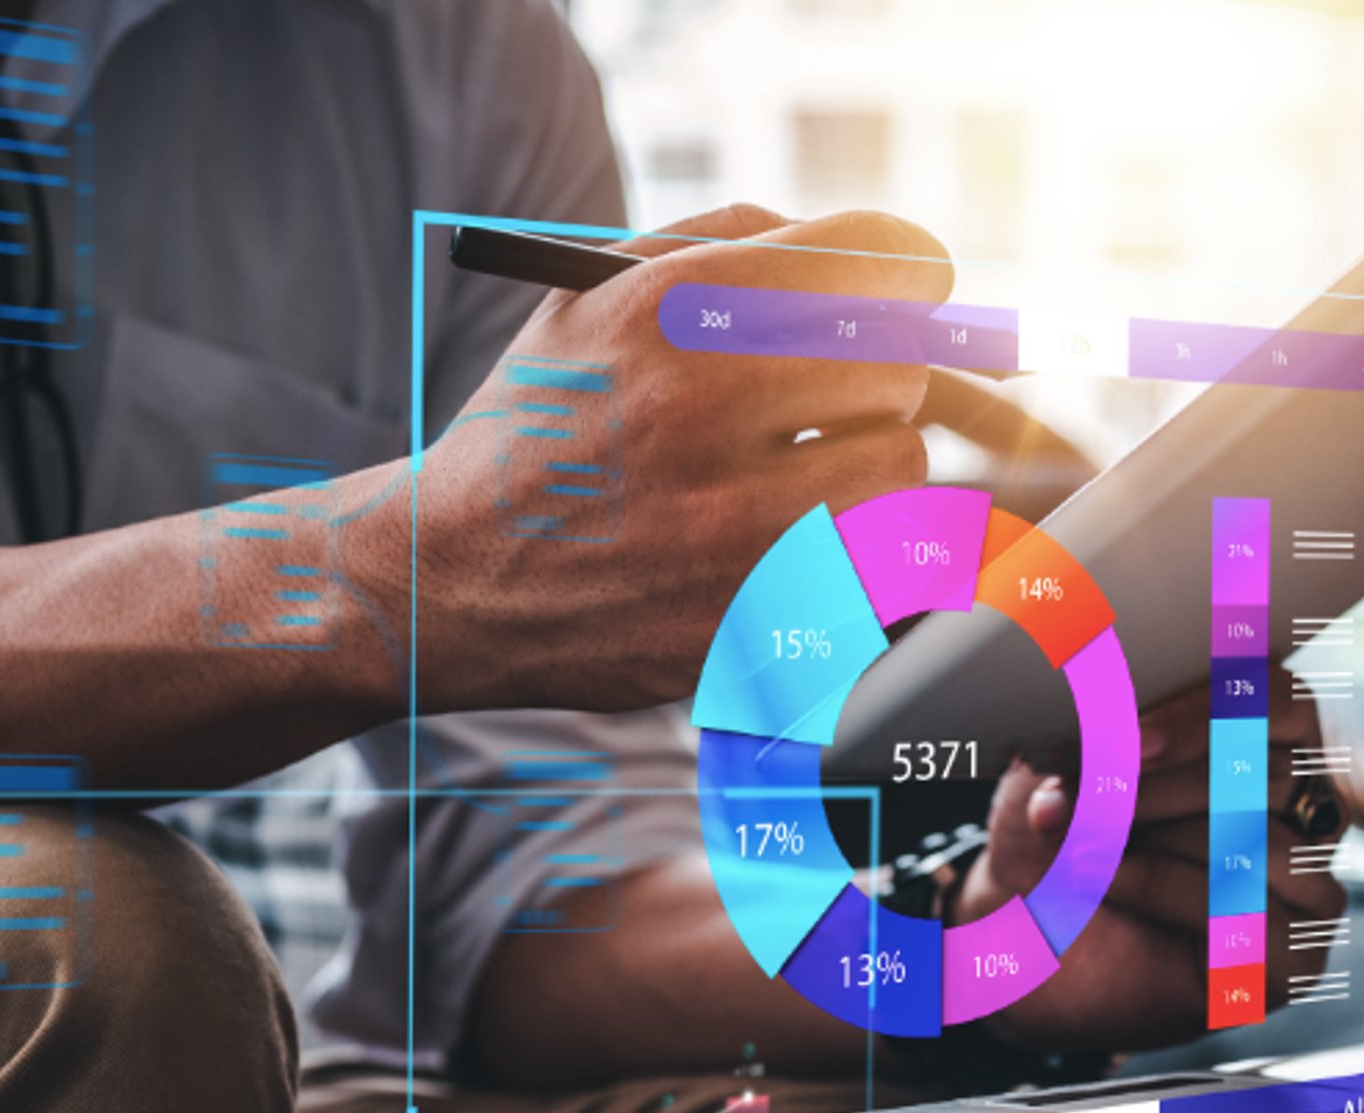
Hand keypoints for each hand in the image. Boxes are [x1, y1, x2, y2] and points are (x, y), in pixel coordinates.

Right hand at [389, 204, 952, 713]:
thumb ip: (727, 243)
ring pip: (899, 467)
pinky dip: (850, 547)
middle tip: (838, 395)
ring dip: (868, 466)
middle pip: (898, 365)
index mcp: (671, 311)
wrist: (447, 577)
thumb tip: (879, 255)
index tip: (916, 288)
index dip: (913, 270)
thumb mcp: (591, 294)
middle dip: (879, 375)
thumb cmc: (540, 426)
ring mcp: (727, 526)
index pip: (876, 261)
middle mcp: (702, 411)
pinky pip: (871, 564)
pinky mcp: (750, 617)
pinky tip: (789, 540)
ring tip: (805, 473)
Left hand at [951, 674, 1346, 1053]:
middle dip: (1156, 785)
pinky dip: (1161, 888)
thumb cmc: (1060, 832)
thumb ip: (1106, 718)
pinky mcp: (1291, 960)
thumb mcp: (1071, 761)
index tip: (1132, 738)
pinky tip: (1103, 881)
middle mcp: (1307, 813)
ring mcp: (1309, 889)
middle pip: (1264, 774)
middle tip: (1078, 793)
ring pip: (1257, 840)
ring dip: (1150, 837)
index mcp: (1273, 744)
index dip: (1207, 717)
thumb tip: (1114, 696)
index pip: (1281, 701)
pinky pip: (1247, 911)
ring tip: (1077, 840)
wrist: (1027, 930)